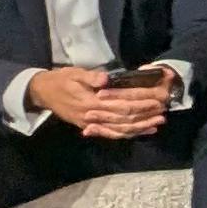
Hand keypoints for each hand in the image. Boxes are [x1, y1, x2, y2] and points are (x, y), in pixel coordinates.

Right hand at [30, 66, 168, 140]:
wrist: (42, 93)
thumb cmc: (60, 80)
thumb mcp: (73, 73)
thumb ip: (90, 77)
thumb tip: (105, 78)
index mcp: (91, 101)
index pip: (121, 104)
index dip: (140, 103)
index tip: (156, 99)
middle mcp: (92, 116)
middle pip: (124, 118)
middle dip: (145, 115)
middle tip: (164, 110)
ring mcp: (91, 124)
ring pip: (120, 129)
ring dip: (141, 127)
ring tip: (159, 122)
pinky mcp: (89, 127)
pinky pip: (111, 134)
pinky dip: (128, 134)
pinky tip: (142, 131)